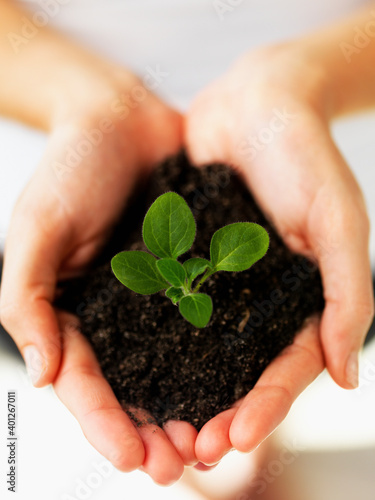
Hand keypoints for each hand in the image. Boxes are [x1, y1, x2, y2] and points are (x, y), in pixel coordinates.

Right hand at [0, 70, 197, 483]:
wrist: (120, 119)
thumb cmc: (70, 168)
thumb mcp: (36, 228)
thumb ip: (26, 297)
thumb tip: (41, 373)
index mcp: (72, 311)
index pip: (83, 381)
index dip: (102, 423)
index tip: (129, 458)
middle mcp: (117, 314)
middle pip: (132, 387)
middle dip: (151, 431)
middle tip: (177, 467)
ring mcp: (156, 296)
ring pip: (173, 367)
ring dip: (189, 408)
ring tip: (210, 443)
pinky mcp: (190, 273)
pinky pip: (207, 321)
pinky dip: (219, 357)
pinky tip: (238, 383)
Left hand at [185, 45, 373, 462]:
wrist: (256, 103)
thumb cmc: (306, 157)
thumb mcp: (338, 222)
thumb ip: (348, 294)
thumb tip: (347, 373)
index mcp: (301, 298)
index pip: (287, 367)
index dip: (266, 406)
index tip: (237, 438)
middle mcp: (258, 297)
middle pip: (239, 370)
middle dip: (220, 412)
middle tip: (194, 451)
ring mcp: (220, 279)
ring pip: (201, 347)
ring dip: (184, 389)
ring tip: (162, 426)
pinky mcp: (186, 256)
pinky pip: (170, 302)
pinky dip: (155, 336)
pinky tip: (134, 365)